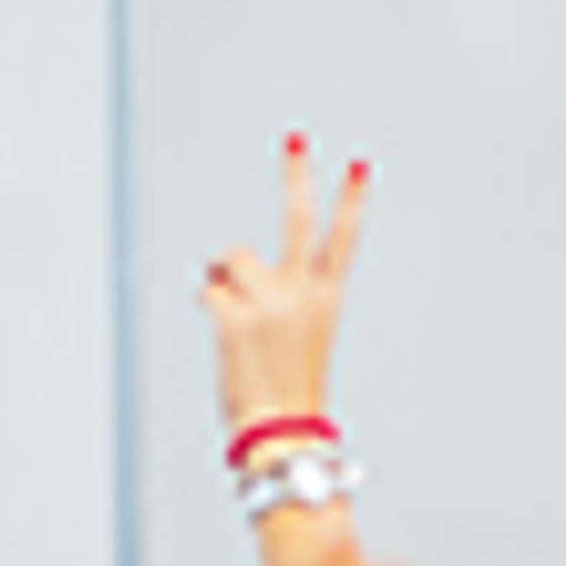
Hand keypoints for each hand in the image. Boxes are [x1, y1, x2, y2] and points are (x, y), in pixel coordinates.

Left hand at [200, 135, 370, 445]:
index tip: (358, 164)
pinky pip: (208, 290)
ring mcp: (270, 302)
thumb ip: (272, 296)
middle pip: (298, 220)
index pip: (343, 239)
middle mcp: (302, 293)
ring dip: (221, 277)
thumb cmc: (285, 387)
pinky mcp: (236, 317)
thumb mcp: (295, 335)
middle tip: (294, 136)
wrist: (281, 430)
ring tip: (233, 313)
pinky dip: (207, 304)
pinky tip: (222, 331)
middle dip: (296, 174)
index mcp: (326, 297)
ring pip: (231, 258)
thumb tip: (217, 271)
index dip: (351, 200)